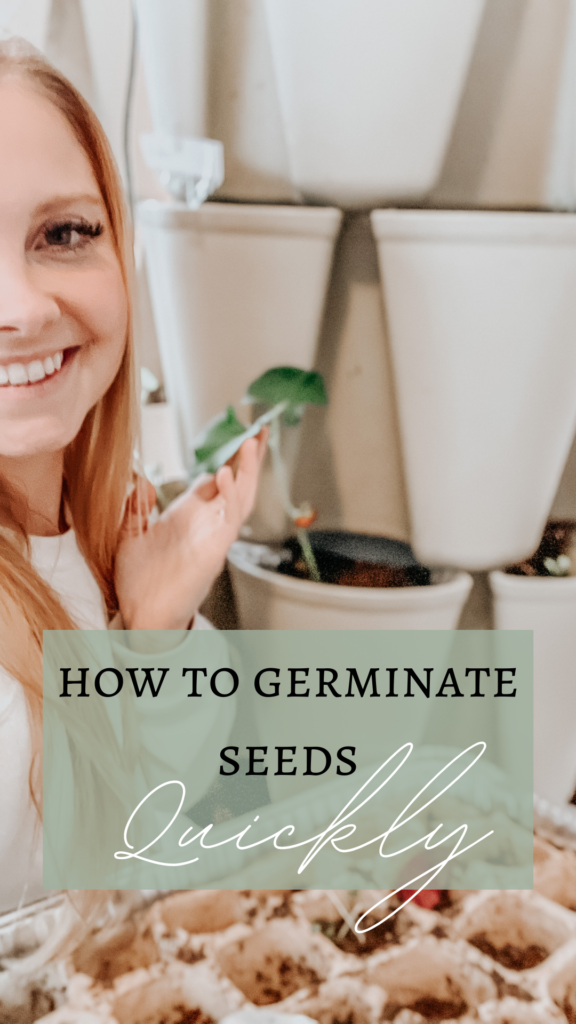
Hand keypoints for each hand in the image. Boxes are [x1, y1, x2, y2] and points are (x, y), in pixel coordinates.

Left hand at [115, 430, 266, 629]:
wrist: (142, 616)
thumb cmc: (140, 582)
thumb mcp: (129, 536)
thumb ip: (136, 509)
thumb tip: (142, 482)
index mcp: (189, 517)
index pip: (214, 483)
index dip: (226, 462)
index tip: (236, 440)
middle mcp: (206, 524)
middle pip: (237, 485)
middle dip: (249, 460)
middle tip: (258, 432)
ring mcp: (213, 537)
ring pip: (240, 499)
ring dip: (248, 472)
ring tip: (251, 443)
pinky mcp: (213, 551)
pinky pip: (228, 521)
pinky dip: (229, 497)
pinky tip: (226, 475)